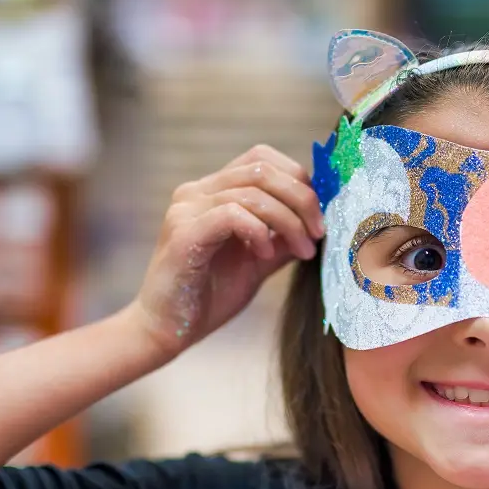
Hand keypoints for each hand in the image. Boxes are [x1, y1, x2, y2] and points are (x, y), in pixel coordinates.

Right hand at [130, 144, 324, 355]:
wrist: (168, 330)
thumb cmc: (209, 296)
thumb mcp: (259, 261)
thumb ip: (284, 238)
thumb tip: (319, 222)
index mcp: (212, 191)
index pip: (261, 158)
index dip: (297, 178)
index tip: (318, 214)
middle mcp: (196, 192)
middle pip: (261, 169)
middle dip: (301, 198)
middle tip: (318, 232)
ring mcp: (186, 209)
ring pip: (252, 191)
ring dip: (287, 220)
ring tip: (301, 250)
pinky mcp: (184, 233)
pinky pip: (231, 214)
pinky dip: (258, 231)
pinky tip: (264, 254)